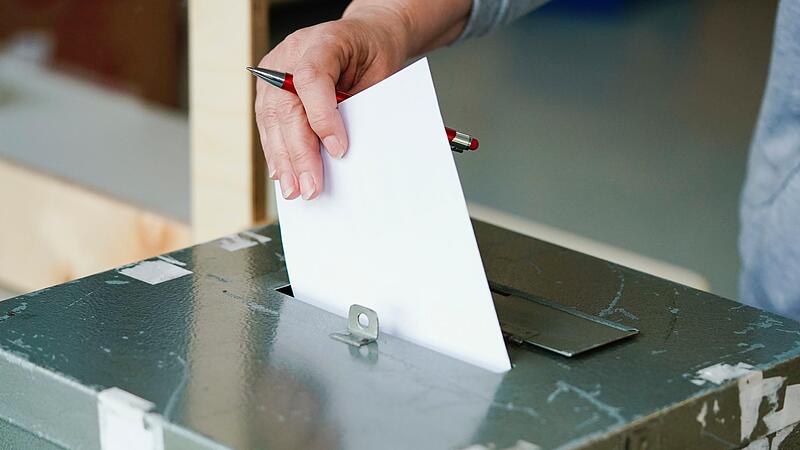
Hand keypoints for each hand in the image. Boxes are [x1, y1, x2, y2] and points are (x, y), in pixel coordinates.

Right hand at [255, 0, 471, 199]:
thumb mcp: (379, 76)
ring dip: (283, 159)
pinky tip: (282, 173)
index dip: (322, 117)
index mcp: (325, 40)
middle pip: (286, 106)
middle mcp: (292, 52)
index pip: (311, 79)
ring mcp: (275, 69)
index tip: (338, 150)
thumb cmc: (374, 55)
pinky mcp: (268, 86)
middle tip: (309, 187)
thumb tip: (344, 153)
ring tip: (293, 188)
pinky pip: (268, 122)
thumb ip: (359, 107)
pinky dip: (276, 150)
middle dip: (299, 153)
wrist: (364, 36)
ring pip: (271, 119)